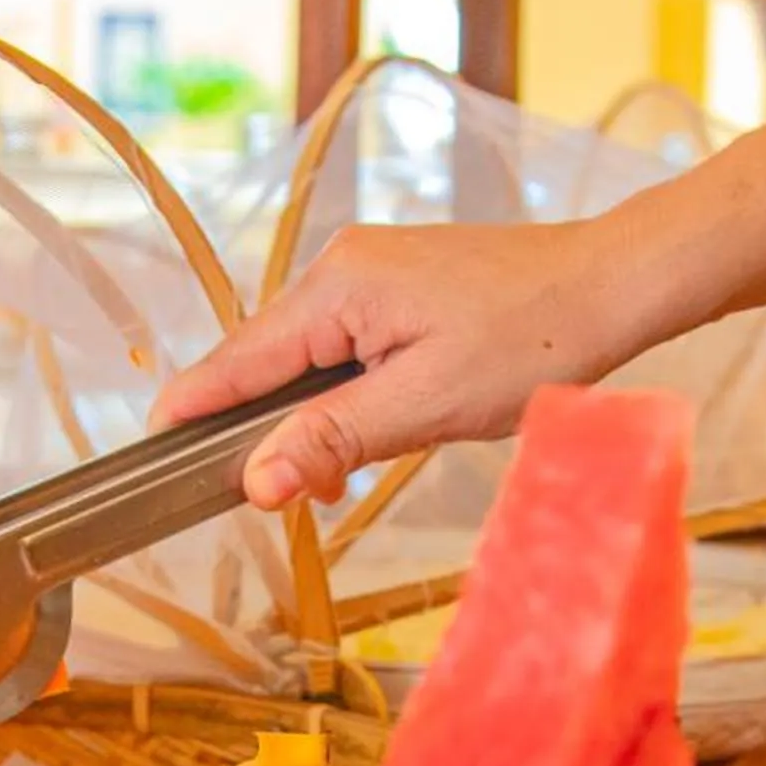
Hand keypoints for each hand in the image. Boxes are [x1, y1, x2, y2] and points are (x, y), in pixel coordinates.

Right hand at [152, 217, 662, 507]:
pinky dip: (347, 396)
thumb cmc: (533, 340)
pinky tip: (374, 432)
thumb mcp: (426, 404)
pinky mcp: (399, 286)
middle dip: (271, 433)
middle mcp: (340, 267)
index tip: (151, 456)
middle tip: (295, 499)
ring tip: (343, 478)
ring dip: (316, 422)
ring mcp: (371, 272)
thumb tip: (256, 478)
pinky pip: (345, 346)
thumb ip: (332, 437)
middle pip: (267, 362)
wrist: (614, 284)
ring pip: (308, 360)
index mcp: (337, 287)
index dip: (192, 410)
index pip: (237, 359)